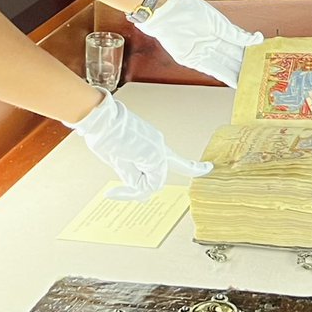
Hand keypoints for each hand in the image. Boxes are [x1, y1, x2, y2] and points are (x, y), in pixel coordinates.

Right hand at [65, 89, 211, 199]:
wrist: (103, 121)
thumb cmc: (105, 134)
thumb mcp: (120, 156)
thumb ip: (132, 172)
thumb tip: (139, 190)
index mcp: (153, 142)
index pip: (176, 159)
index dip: (193, 167)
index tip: (208, 169)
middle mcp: (160, 146)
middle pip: (157, 177)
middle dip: (137, 183)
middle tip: (129, 185)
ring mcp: (158, 151)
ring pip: (151, 182)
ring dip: (132, 181)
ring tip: (117, 161)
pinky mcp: (155, 157)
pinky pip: (146, 185)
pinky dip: (131, 189)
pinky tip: (120, 170)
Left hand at [136, 0, 262, 86]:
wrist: (166, 11)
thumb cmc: (188, 8)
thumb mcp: (217, 21)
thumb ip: (235, 33)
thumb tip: (256, 38)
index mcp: (217, 30)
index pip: (237, 45)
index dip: (249, 52)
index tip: (262, 60)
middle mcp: (210, 42)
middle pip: (231, 57)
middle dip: (245, 66)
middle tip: (260, 76)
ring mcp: (201, 51)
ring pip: (223, 65)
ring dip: (237, 73)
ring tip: (252, 82)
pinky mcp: (191, 59)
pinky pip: (211, 69)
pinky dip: (223, 75)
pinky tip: (235, 81)